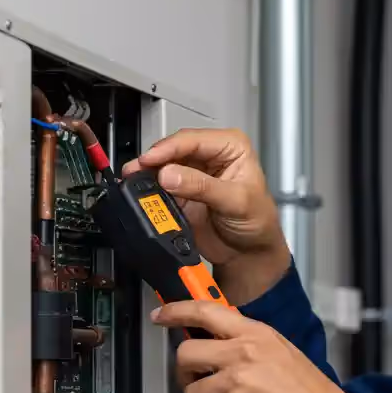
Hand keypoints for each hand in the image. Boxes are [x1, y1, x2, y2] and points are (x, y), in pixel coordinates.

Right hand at [123, 128, 289, 305]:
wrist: (248, 253)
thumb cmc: (257, 221)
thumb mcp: (235, 201)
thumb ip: (202, 186)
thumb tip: (171, 174)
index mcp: (231, 146)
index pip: (194, 139)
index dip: (169, 148)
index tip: (150, 159)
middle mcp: (210, 155)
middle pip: (174, 149)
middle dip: (154, 159)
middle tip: (136, 170)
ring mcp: (193, 173)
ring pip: (163, 165)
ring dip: (147, 172)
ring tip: (133, 179)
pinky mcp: (180, 191)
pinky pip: (159, 185)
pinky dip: (148, 188)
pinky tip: (140, 192)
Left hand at [152, 300, 361, 392]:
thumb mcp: (283, 353)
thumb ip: (250, 344)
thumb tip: (219, 344)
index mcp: (257, 334)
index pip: (206, 311)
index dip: (176, 311)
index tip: (162, 315)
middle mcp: (244, 353)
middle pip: (186, 354)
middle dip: (186, 374)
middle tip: (198, 383)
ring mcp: (238, 382)